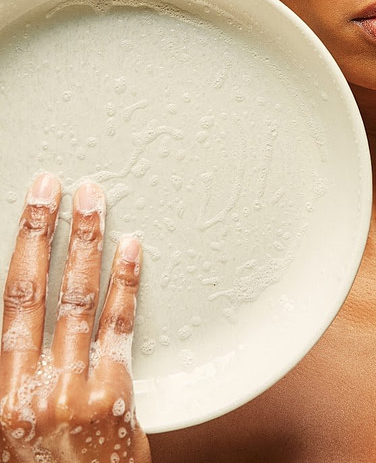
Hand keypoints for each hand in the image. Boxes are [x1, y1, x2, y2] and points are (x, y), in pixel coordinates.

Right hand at [0, 175, 149, 462]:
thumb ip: (14, 369)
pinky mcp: (112, 397)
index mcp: (0, 391)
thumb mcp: (7, 423)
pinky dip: (125, 282)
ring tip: (95, 200)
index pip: (8, 300)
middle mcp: (30, 387)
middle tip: (55, 185)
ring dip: (86, 243)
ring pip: (79, 300)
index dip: (21, 244)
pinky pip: (119, 327)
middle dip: (44, 231)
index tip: (32, 204)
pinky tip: (131, 248)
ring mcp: (73, 391)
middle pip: (37, 290)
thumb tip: (22, 311)